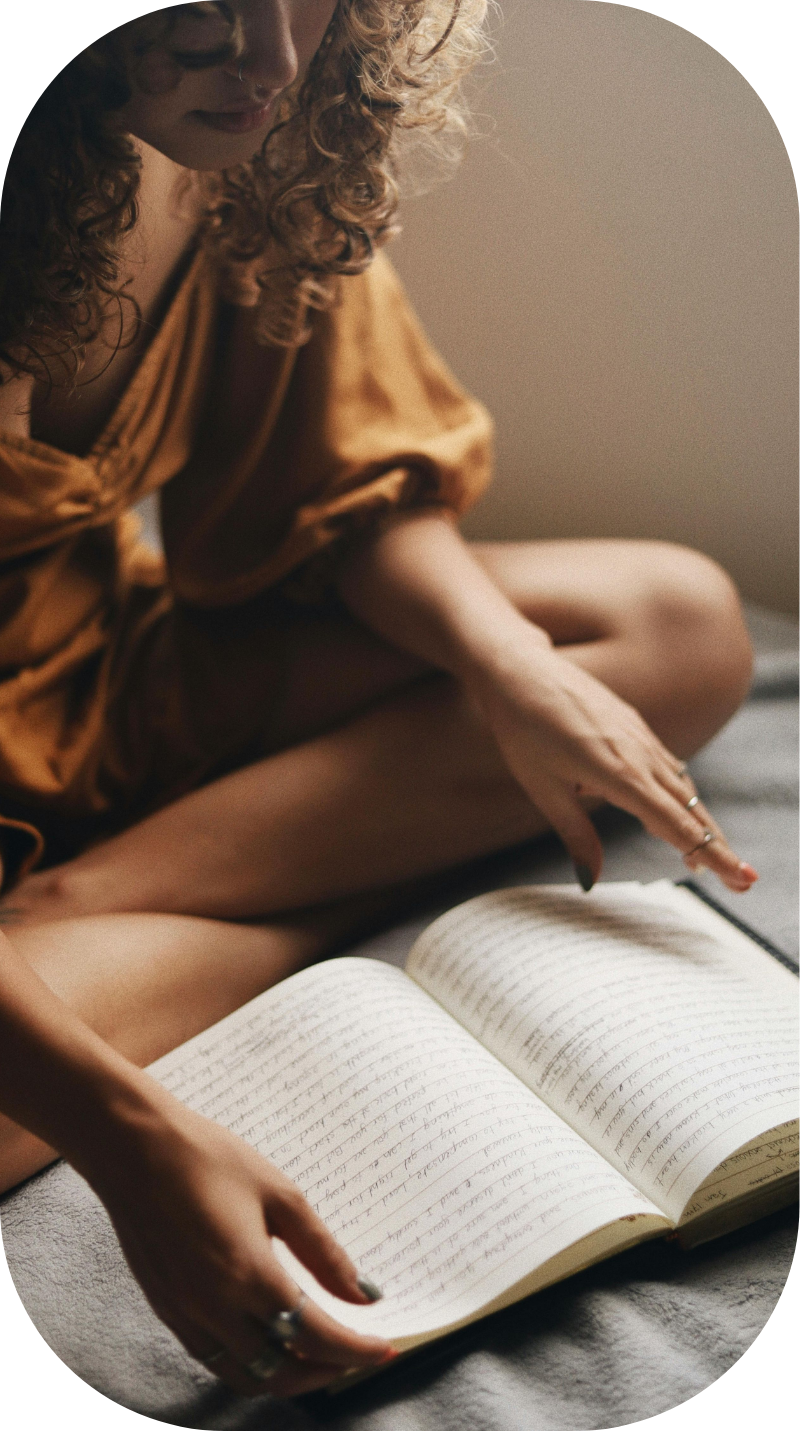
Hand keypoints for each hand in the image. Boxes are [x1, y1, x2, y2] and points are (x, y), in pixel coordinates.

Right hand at [87, 1103, 394, 1397]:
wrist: (134, 1146)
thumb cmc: (208, 1158)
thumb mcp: (279, 1193)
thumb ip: (323, 1250)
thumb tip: (362, 1293)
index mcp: (248, 1276)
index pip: (315, 1336)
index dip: (355, 1350)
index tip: (384, 1348)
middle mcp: (214, 1308)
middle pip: (282, 1371)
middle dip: (326, 1372)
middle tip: (355, 1355)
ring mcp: (184, 1314)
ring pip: (245, 1376)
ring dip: (288, 1376)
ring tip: (318, 1355)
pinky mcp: (166, 1310)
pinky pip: (216, 1359)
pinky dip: (250, 1363)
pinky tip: (267, 1338)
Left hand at [473, 644, 756, 893]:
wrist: (521, 670)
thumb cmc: (523, 730)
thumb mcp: (543, 790)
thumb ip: (575, 835)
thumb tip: (590, 880)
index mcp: (619, 774)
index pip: (676, 825)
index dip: (709, 855)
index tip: (739, 879)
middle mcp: (639, 754)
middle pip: (690, 809)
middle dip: (717, 846)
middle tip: (742, 881)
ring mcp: (640, 736)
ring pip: (682, 787)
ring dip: (699, 822)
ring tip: (707, 855)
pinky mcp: (634, 724)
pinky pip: (668, 765)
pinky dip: (680, 794)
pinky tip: (678, 808)